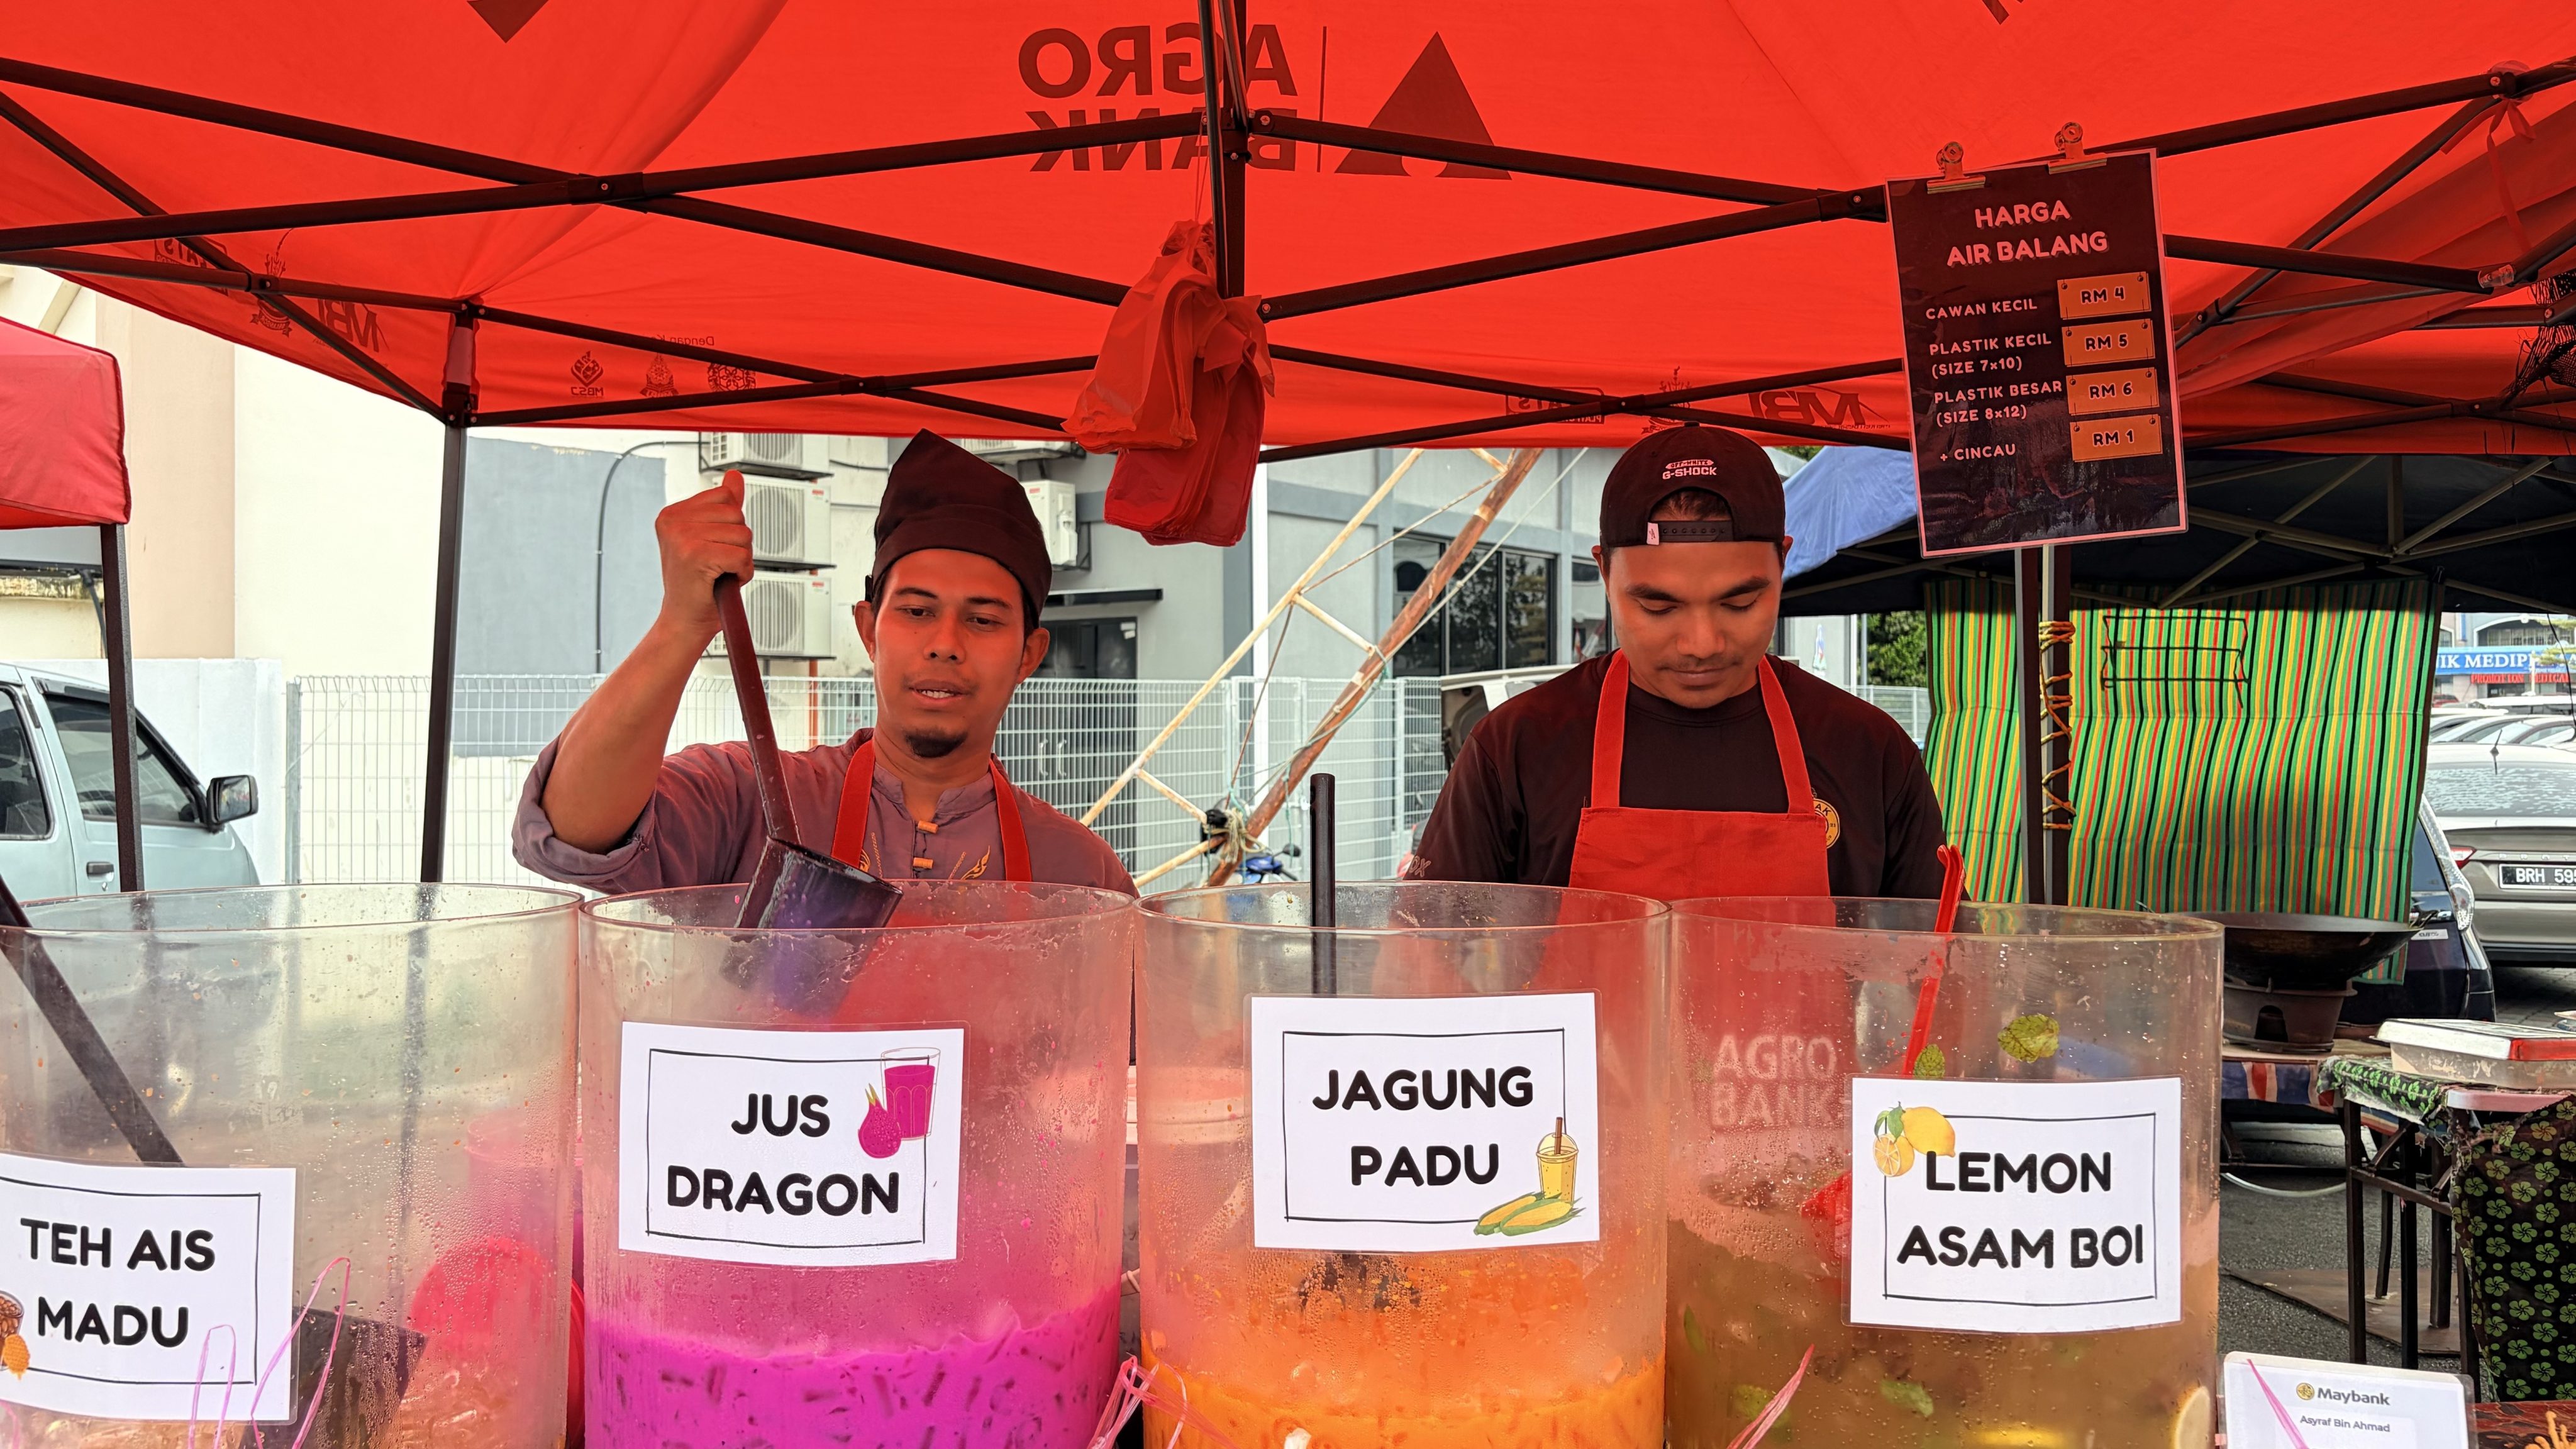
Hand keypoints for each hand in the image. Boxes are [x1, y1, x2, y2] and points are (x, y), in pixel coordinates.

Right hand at [652, 469, 754, 639]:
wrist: (685, 622)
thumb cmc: (699, 586)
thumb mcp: (712, 538)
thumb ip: (723, 506)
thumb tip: (735, 476)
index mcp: (673, 514)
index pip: (725, 497)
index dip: (731, 526)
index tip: (713, 546)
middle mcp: (673, 521)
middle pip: (737, 514)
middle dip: (738, 543)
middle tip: (717, 564)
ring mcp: (682, 537)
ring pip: (743, 535)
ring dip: (741, 559)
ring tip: (719, 573)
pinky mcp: (695, 555)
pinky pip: (742, 555)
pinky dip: (742, 573)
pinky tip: (723, 580)